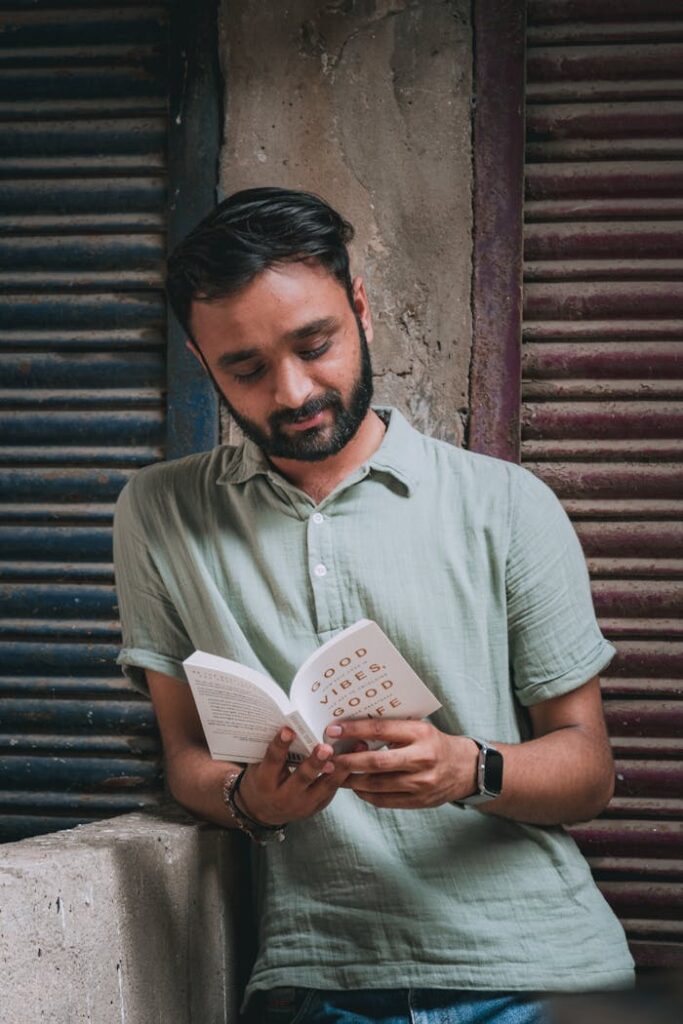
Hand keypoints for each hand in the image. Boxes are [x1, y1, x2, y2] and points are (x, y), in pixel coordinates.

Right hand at [237, 727, 349, 824]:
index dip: (281, 745)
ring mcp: (303, 805)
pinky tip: (357, 758)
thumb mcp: (260, 765)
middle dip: (315, 763)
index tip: (289, 729)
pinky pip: (333, 789)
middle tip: (325, 747)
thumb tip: (292, 719)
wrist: (265, 810)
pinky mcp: (318, 806)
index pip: (273, 760)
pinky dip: (345, 773)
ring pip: (325, 786)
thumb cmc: (263, 778)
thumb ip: (274, 748)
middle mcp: (284, 796)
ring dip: (339, 768)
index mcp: (265, 782)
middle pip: (302, 778)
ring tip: (353, 751)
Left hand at [327, 719, 479, 808]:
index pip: (380, 730)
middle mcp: (422, 758)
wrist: (464, 768)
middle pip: (376, 762)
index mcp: (420, 733)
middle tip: (328, 758)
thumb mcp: (418, 728)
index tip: (333, 729)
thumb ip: (392, 729)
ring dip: (352, 780)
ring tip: (335, 774)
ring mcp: (421, 783)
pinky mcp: (419, 801)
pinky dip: (366, 794)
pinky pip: (385, 800)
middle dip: (348, 761)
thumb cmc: (433, 743)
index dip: (353, 730)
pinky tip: (355, 787)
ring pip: (378, 784)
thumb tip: (354, 728)